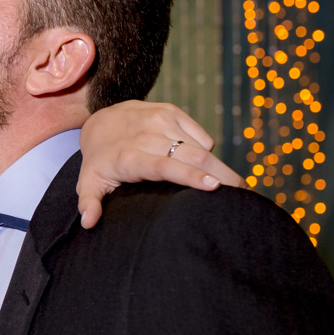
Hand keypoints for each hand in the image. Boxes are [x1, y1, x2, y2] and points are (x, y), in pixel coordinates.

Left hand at [77, 100, 244, 228]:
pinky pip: (201, 136)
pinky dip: (204, 150)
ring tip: (232, 185)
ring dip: (219, 166)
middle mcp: (145, 134)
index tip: (215, 186)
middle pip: (192, 156)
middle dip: (222, 175)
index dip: (190, 176)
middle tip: (245, 195)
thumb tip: (88, 223)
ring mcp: (160, 119)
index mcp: (129, 156)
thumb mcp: (89, 182)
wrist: (99, 121)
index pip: (164, 166)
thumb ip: (89, 202)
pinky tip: (195, 160)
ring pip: (201, 146)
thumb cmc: (99, 161)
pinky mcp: (171, 110)